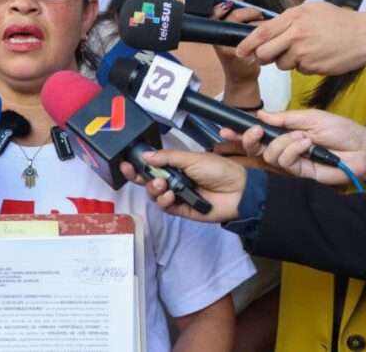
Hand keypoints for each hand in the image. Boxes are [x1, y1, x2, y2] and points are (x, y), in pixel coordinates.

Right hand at [119, 150, 245, 222]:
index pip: (152, 165)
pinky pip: (166, 207)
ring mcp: (178, 195)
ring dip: (153, 189)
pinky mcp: (183, 210)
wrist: (239, 190)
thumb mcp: (192, 158)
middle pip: (148, 181)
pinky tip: (170, 195)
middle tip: (134, 173)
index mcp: (176, 165)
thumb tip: (146, 155)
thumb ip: (167, 158)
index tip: (126, 162)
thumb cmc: (220, 170)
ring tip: (162, 185)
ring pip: (155, 195)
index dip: (138, 165)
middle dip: (138, 177)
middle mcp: (175, 180)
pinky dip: (164, 202)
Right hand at [212, 0, 265, 105]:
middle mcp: (216, 36)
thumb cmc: (239, 51)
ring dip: (258, 22)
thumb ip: (231, 12)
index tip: (235, 4)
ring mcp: (224, 45)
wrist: (242, 77)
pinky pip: (251, 37)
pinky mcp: (235, 53)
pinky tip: (266, 36)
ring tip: (264, 25)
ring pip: (244, 25)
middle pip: (234, 15)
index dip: (225, 4)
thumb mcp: (231, 30)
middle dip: (250, 12)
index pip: (215, 10)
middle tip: (259, 15)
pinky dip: (261, 34)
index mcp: (213, 28)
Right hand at [223, 109, 365, 185]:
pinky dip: (292, 149)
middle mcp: (285, 148)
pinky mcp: (300, 173)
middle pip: (255, 148)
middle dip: (249, 140)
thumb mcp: (310, 117)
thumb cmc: (340, 130)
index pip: (259, 134)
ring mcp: (291, 162)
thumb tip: (261, 114)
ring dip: (283, 142)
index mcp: (285, 133)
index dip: (241, 132)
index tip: (226, 128)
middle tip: (253, 131)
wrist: (362, 148)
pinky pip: (285, 162)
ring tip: (302, 136)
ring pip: (269, 155)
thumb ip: (284, 118)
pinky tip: (306, 144)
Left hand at [235, 1, 365, 75]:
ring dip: (287, 62)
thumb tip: (266, 28)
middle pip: (264, 53)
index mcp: (294, 16)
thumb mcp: (312, 10)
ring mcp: (304, 52)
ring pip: (281, 64)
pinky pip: (299, 70)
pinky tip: (318, 56)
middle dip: (262, 57)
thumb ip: (289, 19)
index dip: (246, 44)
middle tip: (267, 56)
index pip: (261, 32)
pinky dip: (304, 66)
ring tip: (305, 51)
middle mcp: (296, 34)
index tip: (239, 51)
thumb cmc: (340, 22)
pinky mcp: (312, 66)